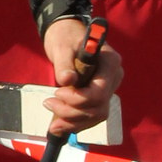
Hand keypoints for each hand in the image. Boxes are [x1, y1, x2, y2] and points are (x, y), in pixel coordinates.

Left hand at [42, 20, 122, 137]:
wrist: (66, 36)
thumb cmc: (66, 37)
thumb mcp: (62, 47)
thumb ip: (64, 63)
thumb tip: (67, 80)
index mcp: (110, 62)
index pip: (100, 91)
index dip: (78, 98)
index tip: (58, 92)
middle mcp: (113, 77)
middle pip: (99, 107)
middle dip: (72, 112)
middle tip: (49, 103)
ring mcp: (108, 88)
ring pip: (96, 115)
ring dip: (73, 122)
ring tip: (52, 121)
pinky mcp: (99, 96)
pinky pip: (92, 116)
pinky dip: (76, 123)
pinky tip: (59, 125)